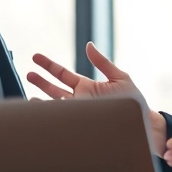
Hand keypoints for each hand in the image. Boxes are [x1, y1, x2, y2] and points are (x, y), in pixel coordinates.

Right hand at [28, 42, 166, 154]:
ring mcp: (79, 114)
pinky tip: (40, 114)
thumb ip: (102, 62)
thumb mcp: (119, 77)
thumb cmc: (133, 102)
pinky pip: (62, 122)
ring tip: (29, 96)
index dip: (49, 65)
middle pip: (54, 89)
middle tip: (28, 73)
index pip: (63, 74)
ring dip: (41, 101)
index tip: (36, 57)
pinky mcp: (81, 126)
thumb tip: (89, 45)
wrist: (142, 125)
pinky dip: (50, 118)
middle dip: (41, 81)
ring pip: (54, 106)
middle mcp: (80, 101)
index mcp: (86, 87)